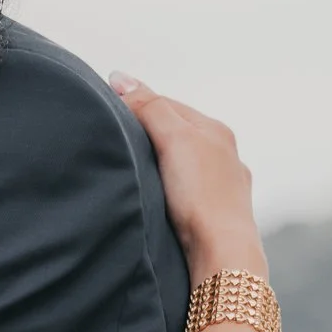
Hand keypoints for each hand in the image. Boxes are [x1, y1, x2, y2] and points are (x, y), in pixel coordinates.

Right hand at [108, 74, 265, 282]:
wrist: (222, 252)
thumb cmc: (201, 196)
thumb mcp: (173, 139)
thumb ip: (149, 107)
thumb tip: (121, 78)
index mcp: (216, 130)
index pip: (167, 103)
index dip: (136, 102)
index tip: (107, 104)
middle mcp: (224, 155)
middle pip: (176, 131)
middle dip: (148, 130)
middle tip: (115, 134)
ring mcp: (222, 186)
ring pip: (182, 162)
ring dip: (159, 160)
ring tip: (133, 166)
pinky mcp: (214, 214)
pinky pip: (186, 189)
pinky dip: (169, 185)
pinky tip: (158, 196)